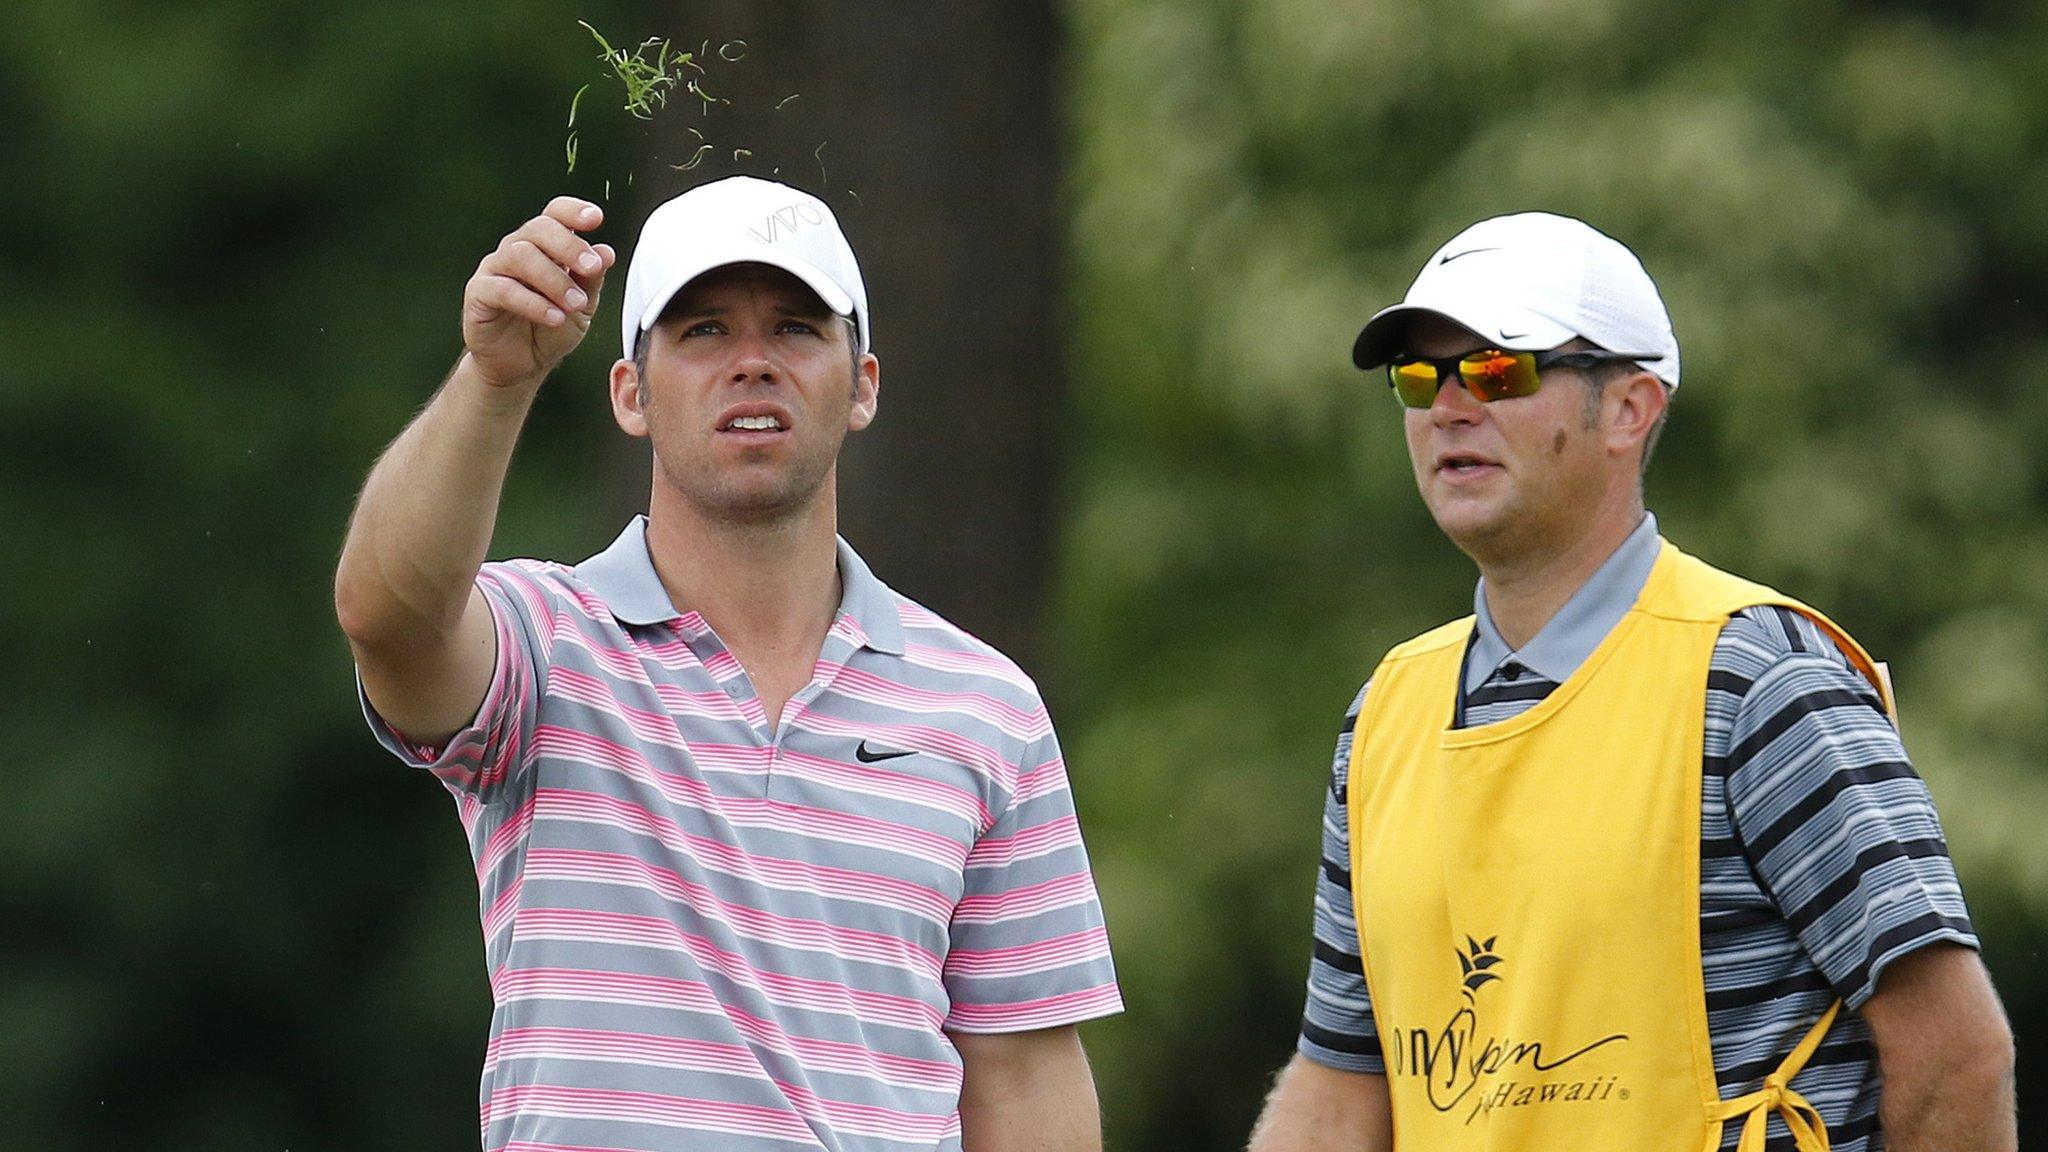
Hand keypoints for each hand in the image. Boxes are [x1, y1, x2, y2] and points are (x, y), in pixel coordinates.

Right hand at [461, 197, 617, 388]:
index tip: (595, 219)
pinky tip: (554, 317)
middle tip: (592, 268)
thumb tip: (606, 252)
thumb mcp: (582, 307)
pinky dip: (532, 303)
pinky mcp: (478, 294)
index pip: (554, 214)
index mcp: (544, 247)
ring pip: (520, 255)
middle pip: (538, 229)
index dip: (573, 211)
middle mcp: (517, 250)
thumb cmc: (550, 330)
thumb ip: (591, 279)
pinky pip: (502, 289)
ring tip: (575, 303)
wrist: (521, 366)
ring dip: (554, 279)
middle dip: (569, 246)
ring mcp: (495, 269)